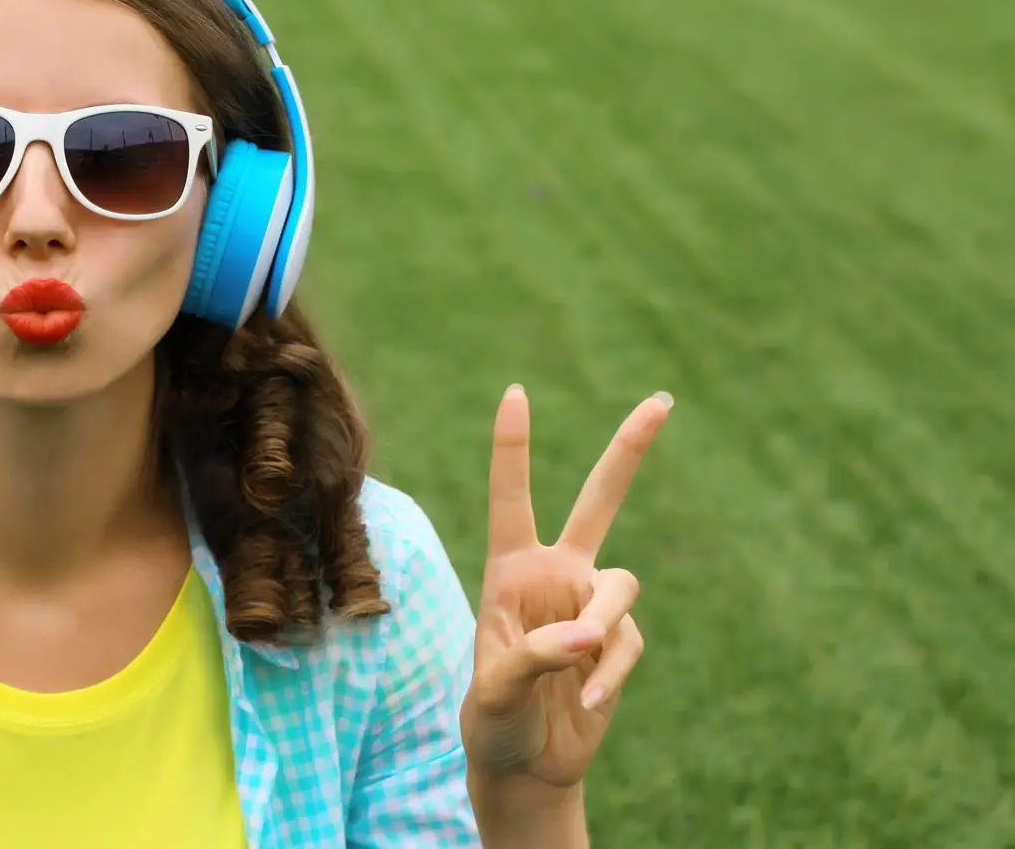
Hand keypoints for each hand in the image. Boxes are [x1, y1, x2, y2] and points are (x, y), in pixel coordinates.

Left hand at [460, 384, 671, 788]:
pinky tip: (587, 701)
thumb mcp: (493, 690)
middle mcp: (555, 575)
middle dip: (629, 452)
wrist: (525, 763)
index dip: (513, 447)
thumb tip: (587, 635)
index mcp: (509, 570)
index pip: (512, 497)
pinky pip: (628, 644)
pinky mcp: (619, 643)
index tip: (514, 391)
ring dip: (602, 625)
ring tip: (576, 667)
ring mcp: (591, 606)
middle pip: (600, 502)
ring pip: (622, 586)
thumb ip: (532, 656)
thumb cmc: (492, 721)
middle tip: (661, 401)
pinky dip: (609, 673)